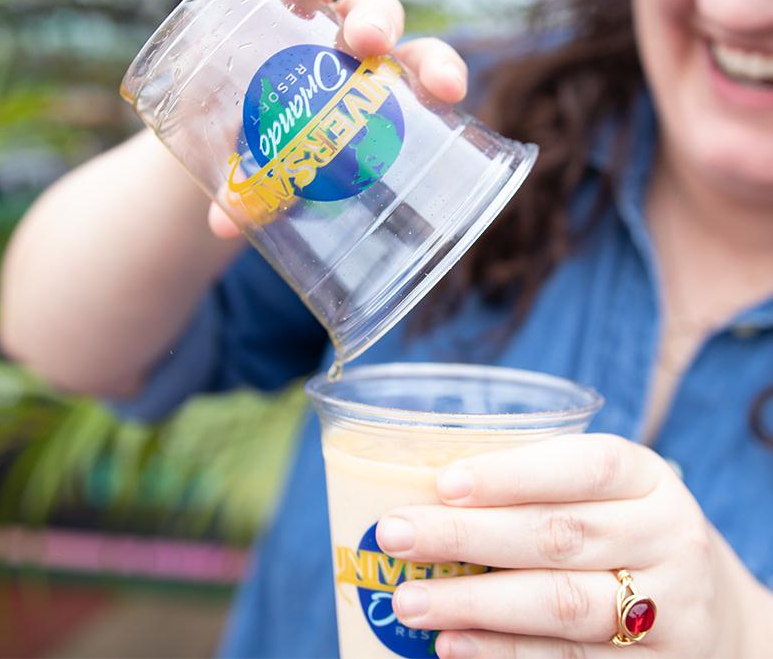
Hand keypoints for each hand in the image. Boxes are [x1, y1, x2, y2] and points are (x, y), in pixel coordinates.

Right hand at [208, 0, 467, 237]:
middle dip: (376, 23)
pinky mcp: (261, 3)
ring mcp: (306, 19)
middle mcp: (347, 46)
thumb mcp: (274, 183)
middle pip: (376, 18)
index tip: (449, 91)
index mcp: (378, 87)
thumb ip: (259, 200)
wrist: (230, 134)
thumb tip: (226, 229)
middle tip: (366, 45)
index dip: (441, 71)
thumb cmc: (276, 164)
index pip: (423, 66)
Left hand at [375, 433, 772, 657]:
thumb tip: (422, 491)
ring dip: (474, 603)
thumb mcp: (606, 494)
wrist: (712, 609)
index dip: (512, 474)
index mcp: (648, 478)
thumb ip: (539, 487)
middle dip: (467, 537)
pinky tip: (453, 645)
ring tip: (409, 600)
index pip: (585, 466)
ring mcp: (667, 608)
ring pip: (561, 603)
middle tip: (394, 535)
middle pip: (559, 536)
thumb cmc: (625, 531)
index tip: (444, 483)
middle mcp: (666, 537)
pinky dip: (505, 654)